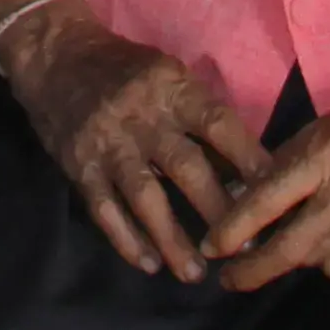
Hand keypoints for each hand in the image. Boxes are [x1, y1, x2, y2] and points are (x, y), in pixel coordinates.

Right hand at [0, 0, 266, 281]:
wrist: (56, 56)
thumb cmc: (125, 69)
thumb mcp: (167, 75)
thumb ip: (199, 116)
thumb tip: (243, 167)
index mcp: (172, 88)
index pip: (218, 123)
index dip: (247, 158)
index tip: (273, 192)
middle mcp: (142, 115)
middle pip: (185, 165)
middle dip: (216, 209)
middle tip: (242, 247)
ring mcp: (108, 142)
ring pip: (144, 196)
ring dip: (171, 238)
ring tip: (194, 274)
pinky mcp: (79, 165)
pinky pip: (105, 209)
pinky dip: (126, 239)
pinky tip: (148, 264)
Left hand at [204, 76, 329, 287]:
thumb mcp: (329, 123)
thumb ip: (289, 161)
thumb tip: (244, 196)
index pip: (270, 201)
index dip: (235, 228)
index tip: (213, 246)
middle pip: (292, 248)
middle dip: (254, 269)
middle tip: (229, 278)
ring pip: (318, 258)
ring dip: (293, 257)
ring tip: (279, 246)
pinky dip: (329, 257)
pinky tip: (329, 237)